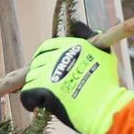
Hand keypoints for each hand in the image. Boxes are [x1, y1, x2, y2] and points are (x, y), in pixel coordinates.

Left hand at [19, 37, 133, 133]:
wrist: (105, 107)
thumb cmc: (107, 83)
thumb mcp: (104, 52)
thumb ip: (89, 36)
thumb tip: (76, 25)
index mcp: (71, 46)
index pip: (47, 46)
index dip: (43, 56)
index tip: (46, 66)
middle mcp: (59, 56)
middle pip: (37, 62)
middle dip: (40, 73)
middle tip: (48, 84)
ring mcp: (50, 73)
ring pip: (31, 77)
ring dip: (35, 86)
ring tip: (45, 96)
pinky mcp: (45, 91)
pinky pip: (26, 94)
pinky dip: (28, 101)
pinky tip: (35, 105)